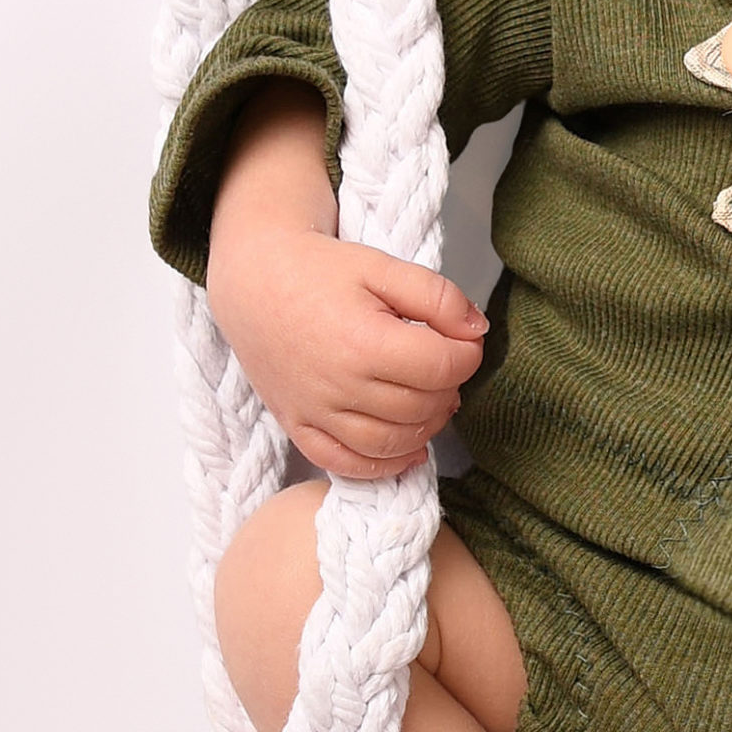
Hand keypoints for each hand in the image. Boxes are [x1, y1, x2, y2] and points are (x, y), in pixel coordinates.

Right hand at [210, 222, 488, 479]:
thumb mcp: (383, 266)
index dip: (468, 354)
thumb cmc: (318, 271)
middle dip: (448, 387)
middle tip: (444, 364)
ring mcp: (315, 412)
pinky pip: (346, 464)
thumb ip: (437, 296)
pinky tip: (408, 448)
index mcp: (364, 342)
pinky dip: (384, 464)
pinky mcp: (296, 425)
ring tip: (431, 399)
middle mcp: (338, 385)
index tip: (464, 341)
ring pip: (392, 442)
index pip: (443, 368)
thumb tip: (477, 329)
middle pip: (423, 407)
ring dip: (426, 426)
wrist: (254, 280)